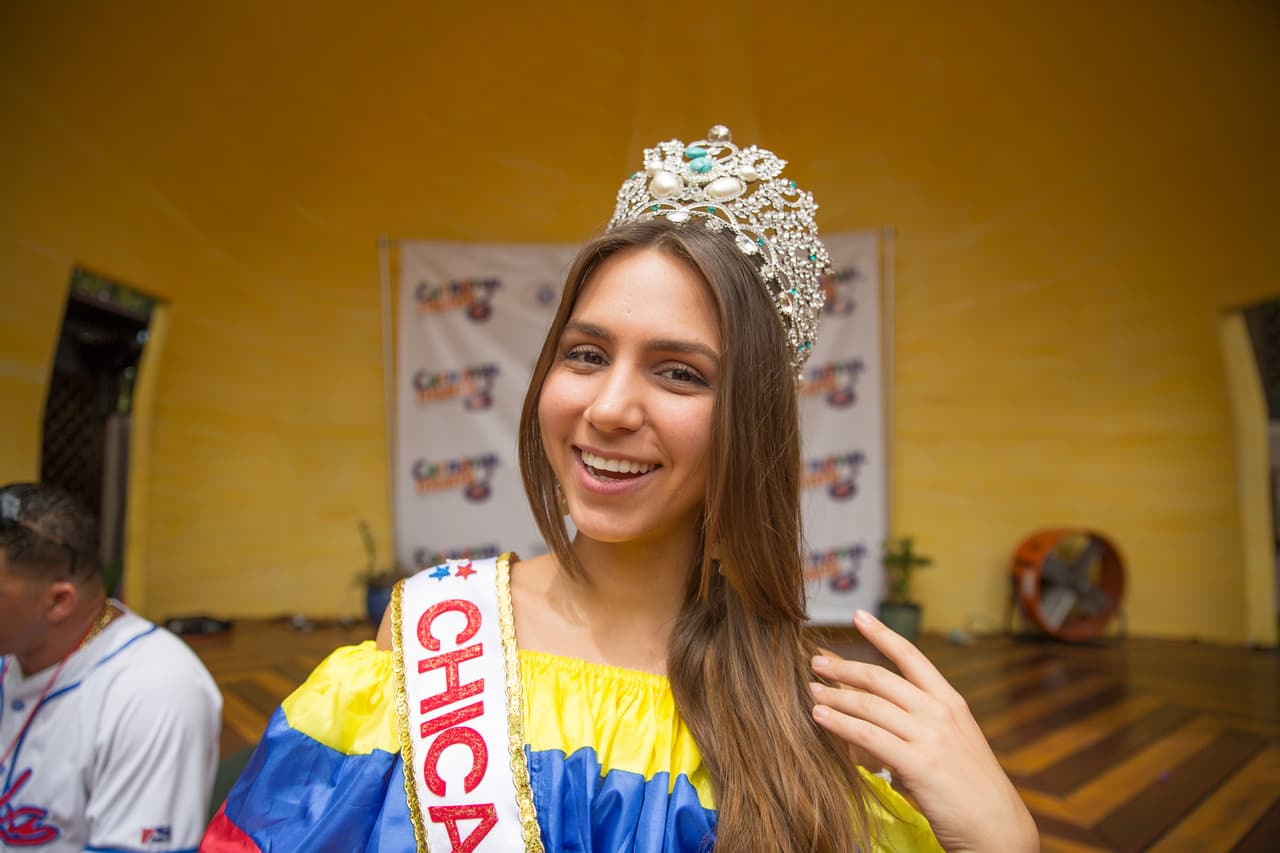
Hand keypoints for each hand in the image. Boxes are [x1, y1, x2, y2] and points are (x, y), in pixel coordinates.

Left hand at [810, 609, 1038, 852]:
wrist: (997, 828)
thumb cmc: (970, 788)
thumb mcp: (950, 743)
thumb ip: (918, 724)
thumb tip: (874, 714)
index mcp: (950, 701)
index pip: (912, 656)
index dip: (882, 634)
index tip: (859, 616)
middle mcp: (939, 712)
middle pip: (880, 679)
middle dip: (843, 667)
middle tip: (816, 662)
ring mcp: (929, 737)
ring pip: (869, 706)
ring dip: (834, 696)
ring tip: (811, 692)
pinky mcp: (918, 764)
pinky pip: (867, 736)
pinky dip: (838, 724)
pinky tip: (820, 718)